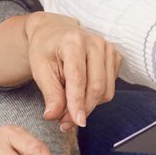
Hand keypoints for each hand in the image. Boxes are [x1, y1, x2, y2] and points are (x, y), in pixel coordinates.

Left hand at [20, 12, 120, 130]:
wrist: (55, 32)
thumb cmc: (45, 49)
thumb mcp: (40, 70)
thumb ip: (50, 93)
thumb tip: (54, 116)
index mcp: (73, 42)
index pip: (79, 78)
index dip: (77, 103)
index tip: (76, 122)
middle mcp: (95, 42)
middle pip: (96, 87)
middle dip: (83, 109)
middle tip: (65, 123)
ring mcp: (108, 48)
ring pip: (106, 91)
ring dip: (89, 106)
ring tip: (70, 108)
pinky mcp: (115, 56)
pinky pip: (110, 87)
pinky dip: (96, 97)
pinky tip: (81, 93)